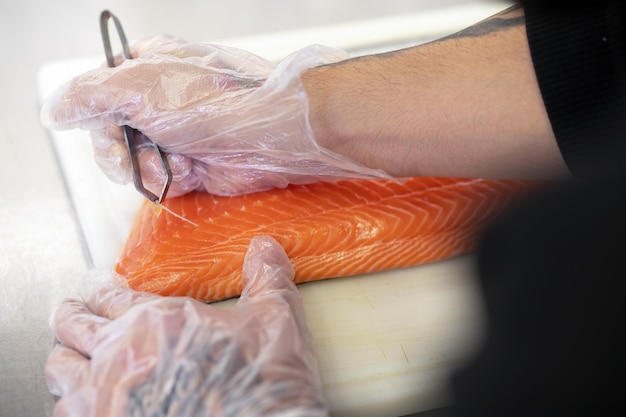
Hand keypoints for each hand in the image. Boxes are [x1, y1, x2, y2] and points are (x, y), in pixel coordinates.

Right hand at [40, 36, 390, 195]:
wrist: (268, 136)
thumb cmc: (214, 101)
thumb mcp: (137, 85)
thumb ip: (89, 94)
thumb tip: (56, 108)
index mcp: (149, 66)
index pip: (101, 92)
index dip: (97, 116)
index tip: (103, 127)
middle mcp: (163, 101)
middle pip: (114, 133)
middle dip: (121, 151)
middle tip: (132, 156)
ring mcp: (180, 135)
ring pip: (135, 162)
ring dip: (148, 168)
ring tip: (173, 160)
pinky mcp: (196, 166)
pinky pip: (162, 182)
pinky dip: (170, 181)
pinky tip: (190, 171)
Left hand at [46, 236, 327, 416]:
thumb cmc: (263, 383)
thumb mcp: (275, 320)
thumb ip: (266, 279)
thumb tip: (265, 246)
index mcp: (158, 322)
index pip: (109, 295)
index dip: (98, 287)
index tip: (96, 286)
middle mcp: (121, 356)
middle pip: (71, 326)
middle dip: (70, 315)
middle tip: (71, 312)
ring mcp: (106, 398)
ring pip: (60, 369)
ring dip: (65, 358)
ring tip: (71, 356)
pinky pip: (66, 412)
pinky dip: (71, 402)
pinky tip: (82, 401)